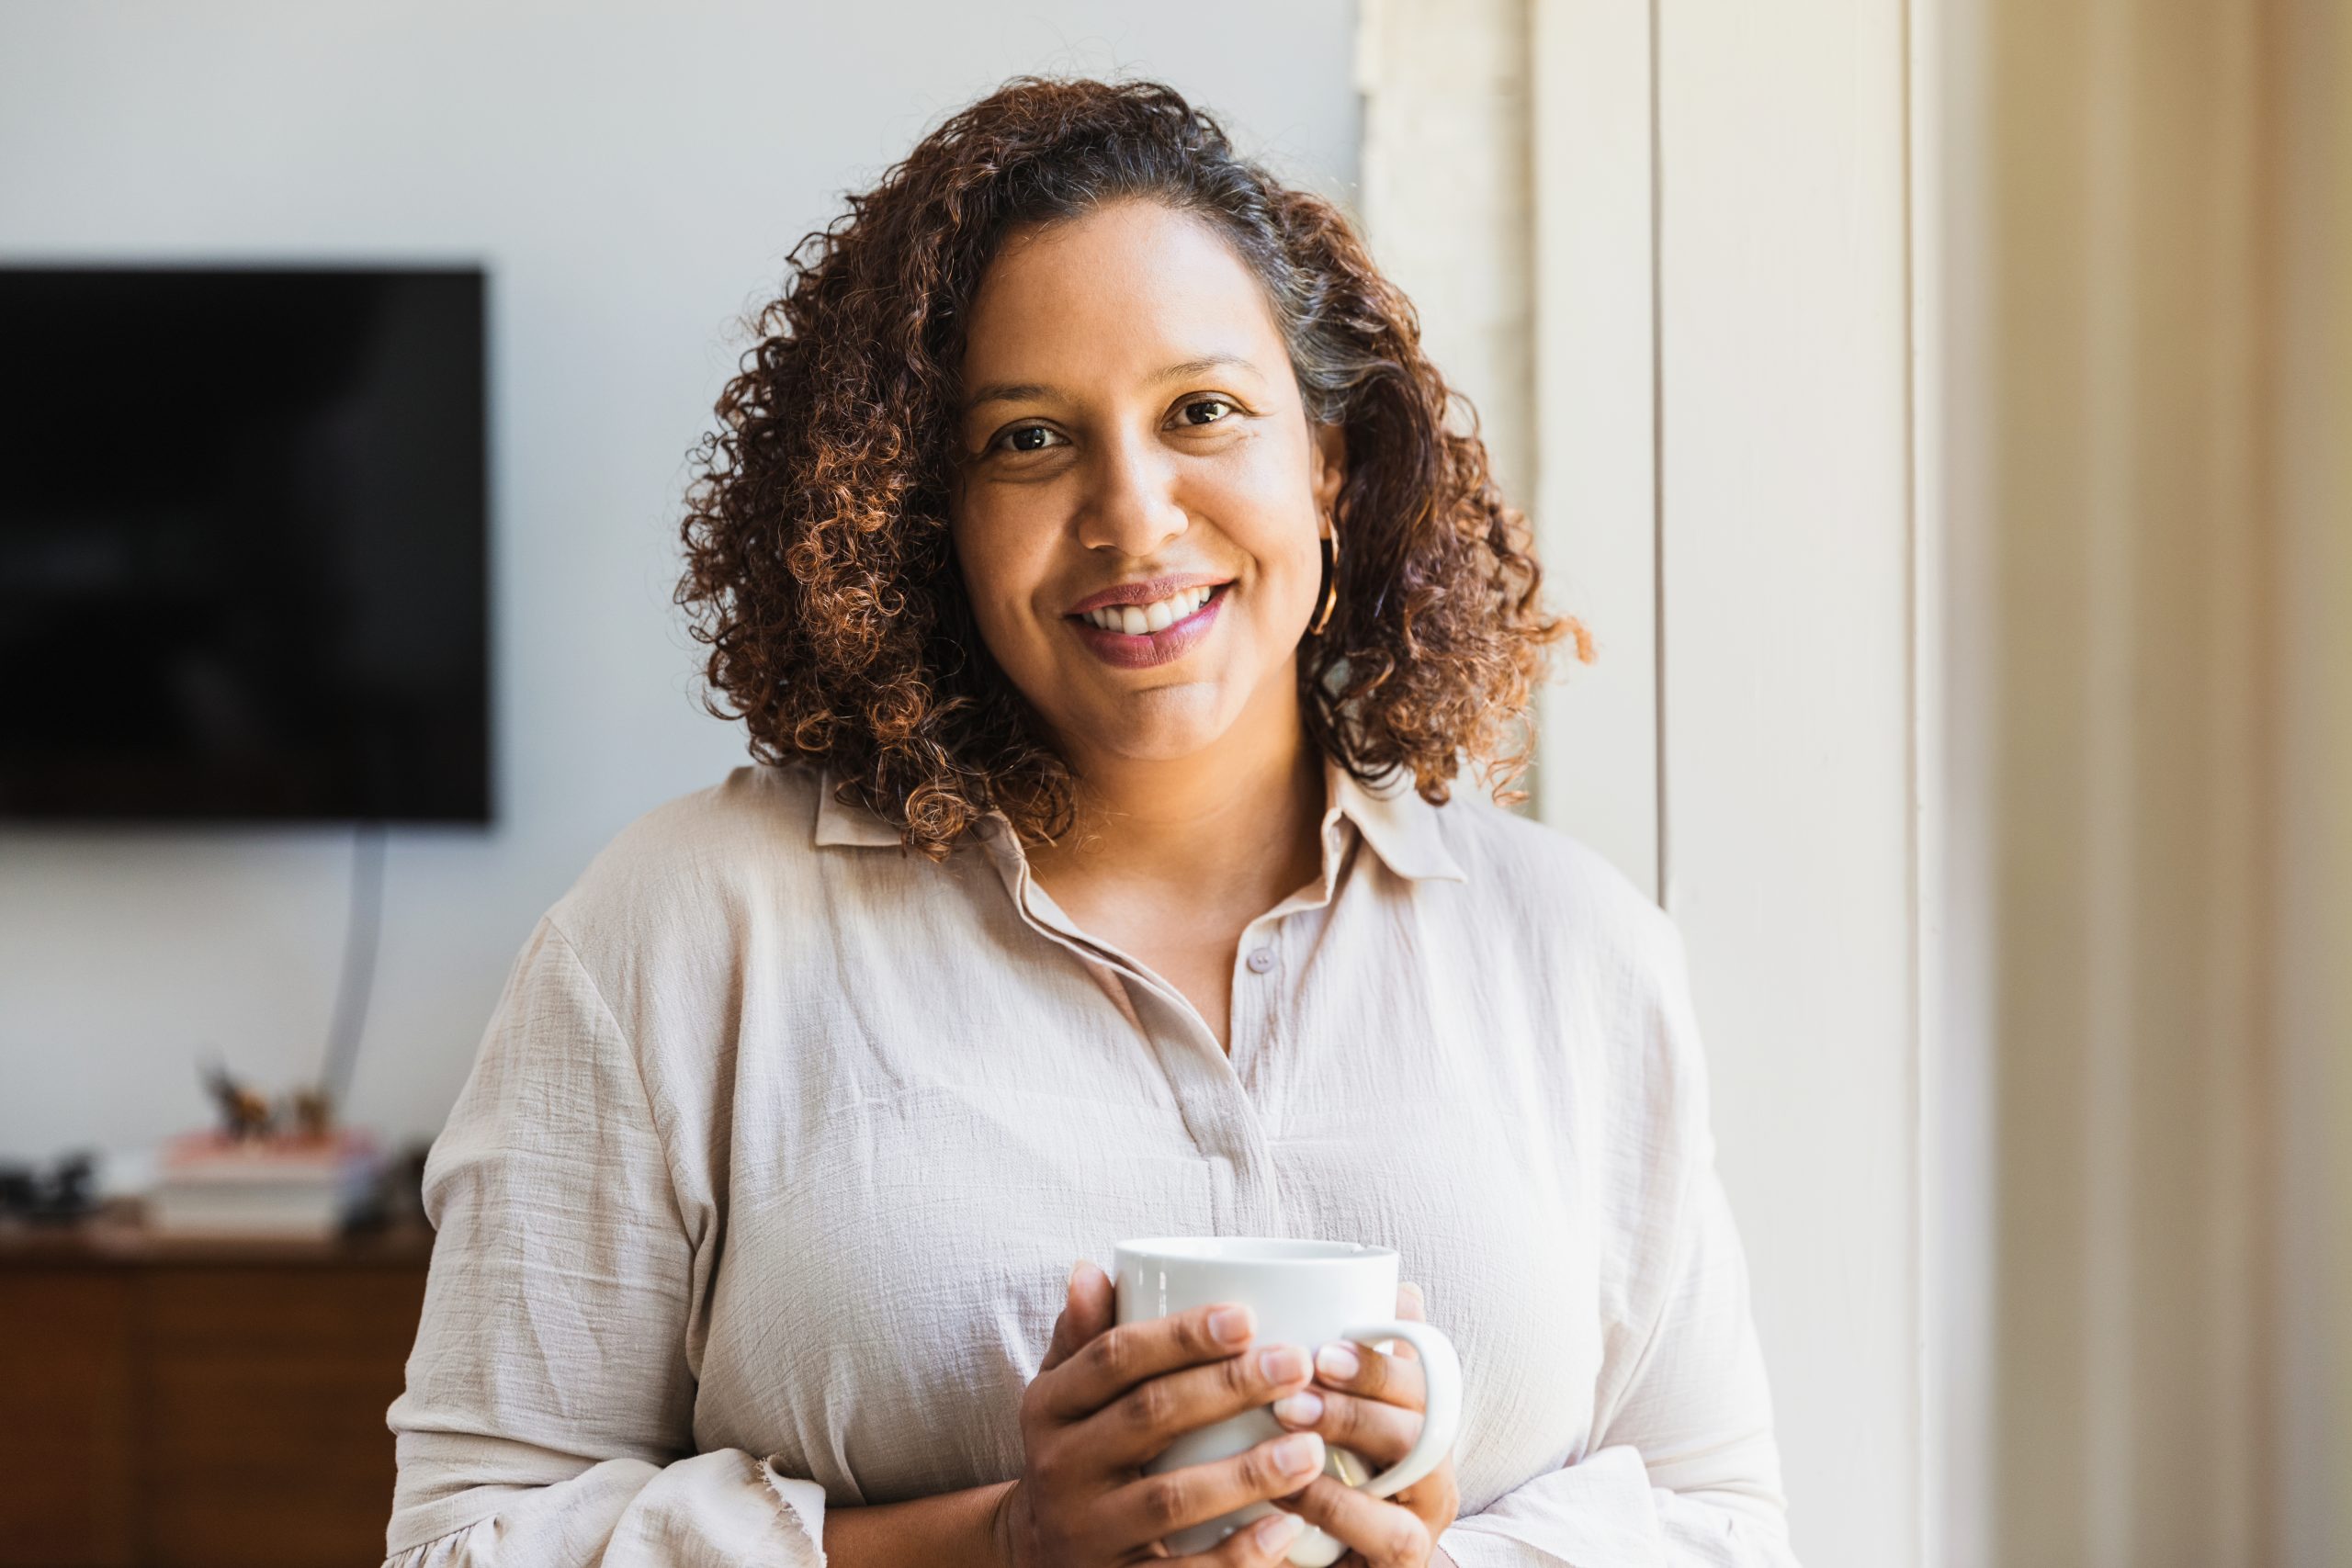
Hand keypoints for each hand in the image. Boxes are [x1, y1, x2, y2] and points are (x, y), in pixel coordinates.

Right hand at [994, 1258, 1333, 1566]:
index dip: (1179, 1335)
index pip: (1113, 1357)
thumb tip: (1093, 1268)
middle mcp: (1060, 1466)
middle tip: (1296, 1365)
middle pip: (1148, 1416)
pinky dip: (1235, 1556)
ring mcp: (1088, 1532)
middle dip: (1227, 1388)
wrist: (1035, 1557)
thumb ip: (1083, 1334)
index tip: (1247, 1315)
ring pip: (1170, 1498)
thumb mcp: (1064, 1395)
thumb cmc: (1078, 1452)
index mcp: (1050, 1407)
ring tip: (1310, 1448)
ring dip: (1245, 1472)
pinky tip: (1287, 1529)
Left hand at [1263, 1281, 1460, 1567]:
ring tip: (1282, 1443)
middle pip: (1422, 1435)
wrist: (1331, 1559)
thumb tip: (1401, 1286)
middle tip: (1291, 1397)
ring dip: (1339, 1471)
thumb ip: (1365, 1357)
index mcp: (1427, 1426)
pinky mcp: (1401, 1567)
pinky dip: (1332, 1516)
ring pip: (1406, 1491)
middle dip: (1358, 1411)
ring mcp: (1421, 1529)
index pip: (1425, 1382)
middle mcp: (1436, 1478)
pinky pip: (1385, 1543)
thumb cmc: (1340, 1475)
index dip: (1380, 1363)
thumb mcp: (1348, 1410)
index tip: (1325, 1349)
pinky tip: (1279, 1498)